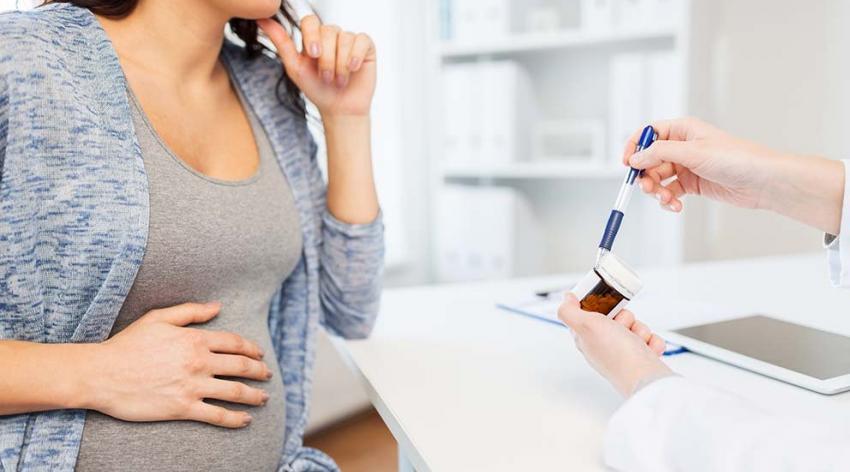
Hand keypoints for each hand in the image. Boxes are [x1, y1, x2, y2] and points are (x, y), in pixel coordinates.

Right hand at [88, 303, 272, 427]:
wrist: (100, 374)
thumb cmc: (127, 345)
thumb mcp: (158, 318)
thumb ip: (191, 311)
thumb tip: (218, 306)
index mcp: (194, 339)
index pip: (234, 343)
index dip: (252, 349)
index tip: (260, 354)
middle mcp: (198, 362)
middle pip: (241, 367)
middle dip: (260, 371)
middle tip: (267, 375)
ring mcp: (192, 387)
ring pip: (235, 391)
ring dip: (255, 396)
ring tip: (264, 398)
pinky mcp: (182, 409)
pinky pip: (217, 415)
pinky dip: (235, 419)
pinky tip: (246, 420)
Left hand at [257, 16, 376, 117]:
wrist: (339, 109)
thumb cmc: (316, 89)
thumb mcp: (295, 67)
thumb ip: (281, 42)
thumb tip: (261, 20)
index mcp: (313, 37)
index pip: (310, 21)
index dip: (312, 36)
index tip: (313, 55)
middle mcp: (332, 35)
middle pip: (329, 30)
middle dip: (327, 58)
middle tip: (326, 78)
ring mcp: (350, 39)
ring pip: (345, 38)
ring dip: (340, 63)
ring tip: (339, 80)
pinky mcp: (366, 47)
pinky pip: (362, 40)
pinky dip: (356, 56)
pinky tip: (353, 69)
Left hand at [558, 294, 670, 396]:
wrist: (645, 378)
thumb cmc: (615, 355)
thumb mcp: (585, 326)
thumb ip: (570, 311)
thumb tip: (566, 298)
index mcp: (587, 337)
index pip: (589, 313)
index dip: (598, 304)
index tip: (605, 300)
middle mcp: (605, 344)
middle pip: (617, 316)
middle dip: (625, 317)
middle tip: (621, 325)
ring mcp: (624, 351)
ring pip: (636, 325)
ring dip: (640, 330)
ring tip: (636, 341)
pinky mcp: (642, 356)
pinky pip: (650, 338)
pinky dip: (652, 342)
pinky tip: (647, 349)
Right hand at [622, 117, 781, 212]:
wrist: (762, 181)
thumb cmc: (737, 158)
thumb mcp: (693, 152)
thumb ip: (660, 153)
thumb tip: (635, 158)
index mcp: (682, 130)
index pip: (649, 134)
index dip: (635, 147)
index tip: (627, 163)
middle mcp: (682, 147)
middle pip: (650, 160)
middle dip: (646, 176)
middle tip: (647, 188)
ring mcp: (687, 166)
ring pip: (658, 178)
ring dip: (657, 191)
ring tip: (666, 199)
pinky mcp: (692, 184)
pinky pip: (670, 192)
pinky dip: (668, 200)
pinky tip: (675, 205)